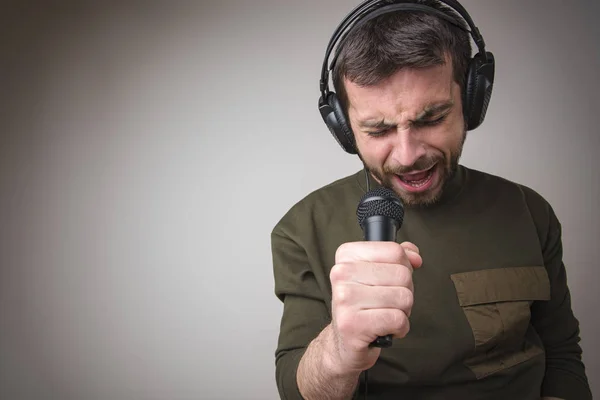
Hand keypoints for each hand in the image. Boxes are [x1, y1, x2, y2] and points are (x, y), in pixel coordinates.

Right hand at [327, 241, 421, 374]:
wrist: (344, 342)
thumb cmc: (363, 306)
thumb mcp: (377, 275)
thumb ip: (398, 258)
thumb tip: (415, 255)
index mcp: (346, 256)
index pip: (394, 251)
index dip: (404, 267)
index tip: (391, 281)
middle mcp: (341, 273)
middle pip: (402, 274)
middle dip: (405, 292)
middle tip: (387, 303)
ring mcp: (345, 298)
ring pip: (403, 297)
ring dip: (403, 311)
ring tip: (385, 315)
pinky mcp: (352, 324)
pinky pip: (398, 319)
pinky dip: (400, 327)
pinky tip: (386, 329)